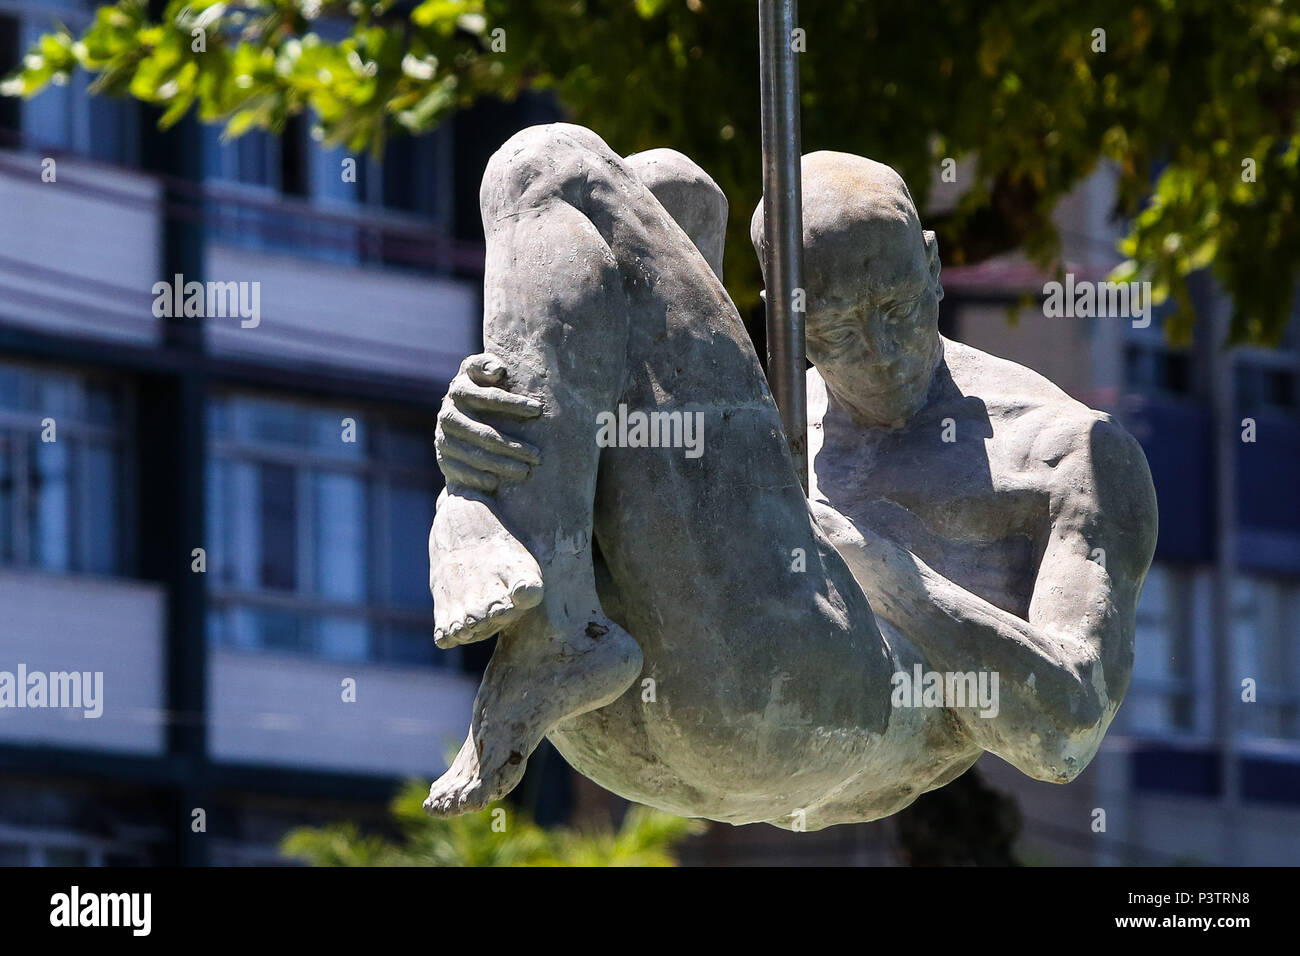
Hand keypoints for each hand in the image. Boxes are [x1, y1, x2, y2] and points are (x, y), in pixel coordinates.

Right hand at [436, 353, 543, 493]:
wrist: (459, 416)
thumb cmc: (483, 389)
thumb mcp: (483, 372)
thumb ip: (489, 365)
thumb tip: (498, 371)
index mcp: (460, 388)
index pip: (487, 397)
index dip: (512, 403)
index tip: (538, 410)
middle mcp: (448, 413)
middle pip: (484, 432)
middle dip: (513, 445)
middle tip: (538, 455)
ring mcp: (443, 437)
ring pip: (475, 454)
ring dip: (501, 464)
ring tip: (526, 471)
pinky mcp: (443, 458)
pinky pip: (460, 471)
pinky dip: (478, 477)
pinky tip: (496, 483)